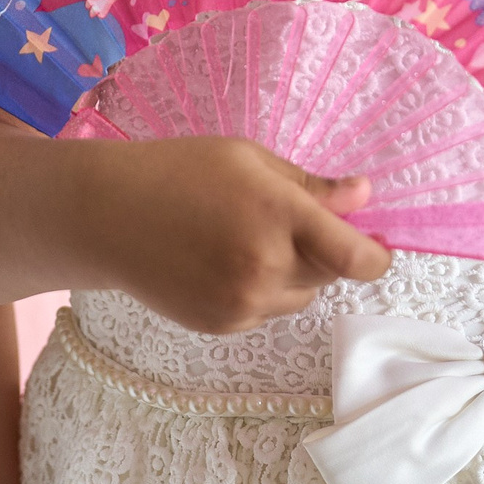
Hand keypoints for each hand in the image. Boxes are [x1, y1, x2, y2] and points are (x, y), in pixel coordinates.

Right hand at [84, 137, 391, 334]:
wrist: (107, 216)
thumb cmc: (179, 171)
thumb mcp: (247, 158)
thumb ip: (311, 185)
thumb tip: (364, 196)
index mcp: (277, 213)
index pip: (355, 256)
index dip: (376, 256)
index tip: (376, 248)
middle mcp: (266, 264)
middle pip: (329, 274)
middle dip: (321, 252)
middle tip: (281, 222)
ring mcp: (243, 301)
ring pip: (300, 297)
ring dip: (292, 274)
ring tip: (243, 239)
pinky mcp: (223, 325)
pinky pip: (266, 311)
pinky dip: (260, 292)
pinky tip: (221, 262)